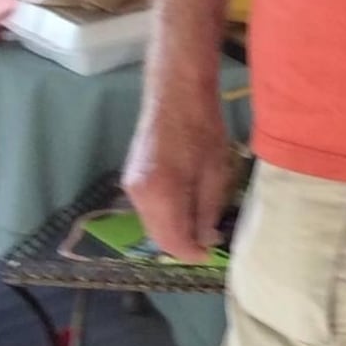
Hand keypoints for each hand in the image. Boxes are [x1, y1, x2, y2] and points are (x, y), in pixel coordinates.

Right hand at [122, 86, 232, 260]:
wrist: (175, 92)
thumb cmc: (202, 127)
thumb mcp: (215, 172)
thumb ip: (207, 211)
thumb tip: (206, 241)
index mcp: (159, 194)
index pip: (172, 241)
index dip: (192, 253)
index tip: (212, 253)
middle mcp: (137, 194)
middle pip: (158, 236)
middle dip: (183, 244)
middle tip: (209, 240)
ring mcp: (130, 185)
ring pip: (151, 223)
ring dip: (174, 229)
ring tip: (201, 221)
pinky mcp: (130, 176)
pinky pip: (148, 208)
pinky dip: (165, 214)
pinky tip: (185, 204)